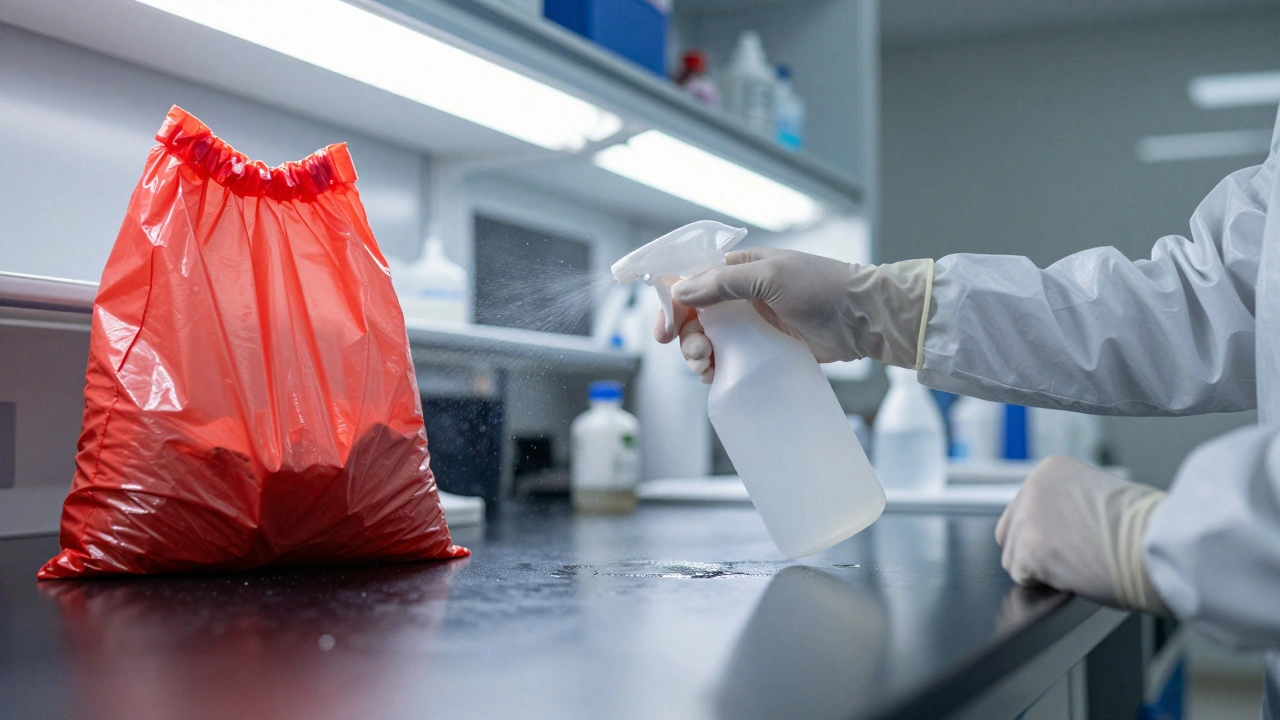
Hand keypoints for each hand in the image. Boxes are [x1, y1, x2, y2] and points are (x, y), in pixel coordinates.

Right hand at [653, 248, 933, 382]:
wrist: (866, 317)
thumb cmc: (823, 287)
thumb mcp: (771, 277)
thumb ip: (724, 283)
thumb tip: (679, 289)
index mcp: (739, 269)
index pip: (691, 282)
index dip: (671, 305)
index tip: (663, 331)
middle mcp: (741, 296)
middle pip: (695, 317)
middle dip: (687, 337)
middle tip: (697, 355)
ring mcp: (754, 324)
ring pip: (710, 341)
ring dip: (699, 355)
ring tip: (707, 368)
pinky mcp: (766, 349)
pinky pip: (731, 360)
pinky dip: (718, 369)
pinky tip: (718, 377)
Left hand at [996, 456, 1167, 612]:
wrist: (1160, 545)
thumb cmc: (1146, 526)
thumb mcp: (1101, 494)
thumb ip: (1068, 503)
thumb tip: (1054, 526)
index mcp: (1051, 469)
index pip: (1025, 507)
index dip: (1046, 531)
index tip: (1068, 540)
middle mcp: (1033, 487)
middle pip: (1010, 530)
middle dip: (1033, 549)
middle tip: (1069, 558)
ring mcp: (1028, 519)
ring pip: (1013, 557)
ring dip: (1039, 568)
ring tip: (1077, 565)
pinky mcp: (1029, 551)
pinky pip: (1021, 576)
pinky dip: (1043, 584)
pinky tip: (1072, 575)